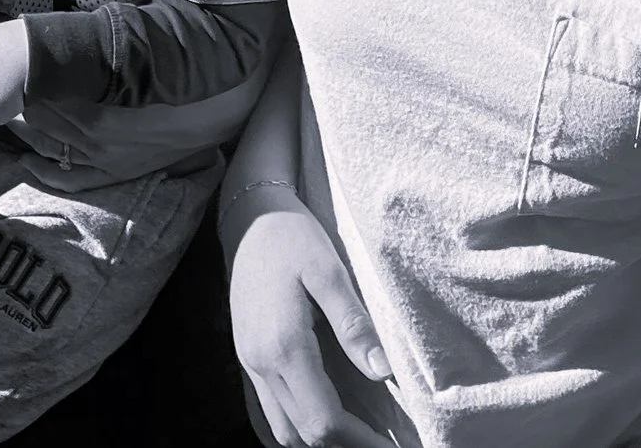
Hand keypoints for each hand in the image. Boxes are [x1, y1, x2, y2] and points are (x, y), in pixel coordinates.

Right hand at [226, 188, 396, 447]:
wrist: (248, 216)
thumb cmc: (291, 236)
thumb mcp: (328, 270)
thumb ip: (353, 324)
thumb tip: (383, 372)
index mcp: (284, 346)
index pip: (322, 420)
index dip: (360, 440)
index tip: (393, 443)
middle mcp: (261, 363)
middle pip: (302, 435)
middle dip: (344, 445)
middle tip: (384, 442)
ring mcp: (250, 362)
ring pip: (282, 430)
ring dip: (318, 439)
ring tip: (358, 434)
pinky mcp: (248, 355)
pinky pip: (271, 411)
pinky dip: (298, 425)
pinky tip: (323, 416)